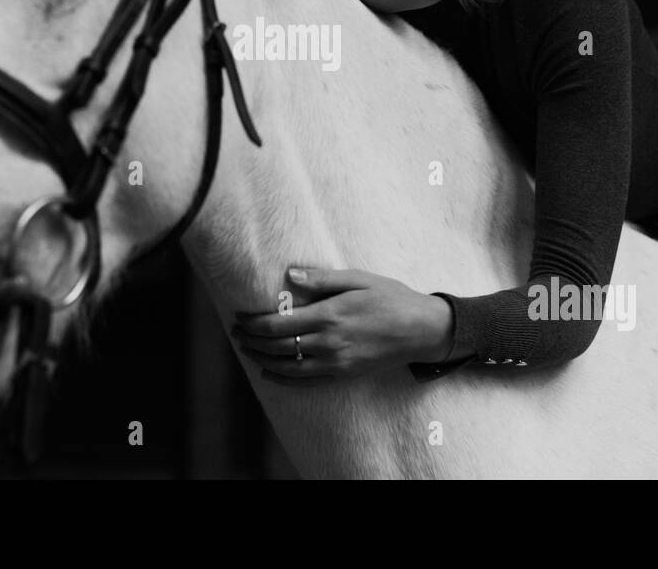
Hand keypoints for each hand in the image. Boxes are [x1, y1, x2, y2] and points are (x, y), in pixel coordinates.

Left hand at [231, 267, 452, 386]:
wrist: (421, 330)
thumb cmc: (391, 298)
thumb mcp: (359, 279)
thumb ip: (323, 279)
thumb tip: (291, 275)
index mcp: (329, 315)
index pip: (278, 323)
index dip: (254, 322)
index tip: (240, 317)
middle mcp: (328, 342)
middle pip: (278, 346)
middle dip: (252, 340)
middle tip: (236, 333)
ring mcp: (336, 362)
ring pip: (288, 366)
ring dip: (262, 359)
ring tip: (246, 350)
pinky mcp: (343, 374)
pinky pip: (306, 381)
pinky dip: (284, 378)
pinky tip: (271, 372)